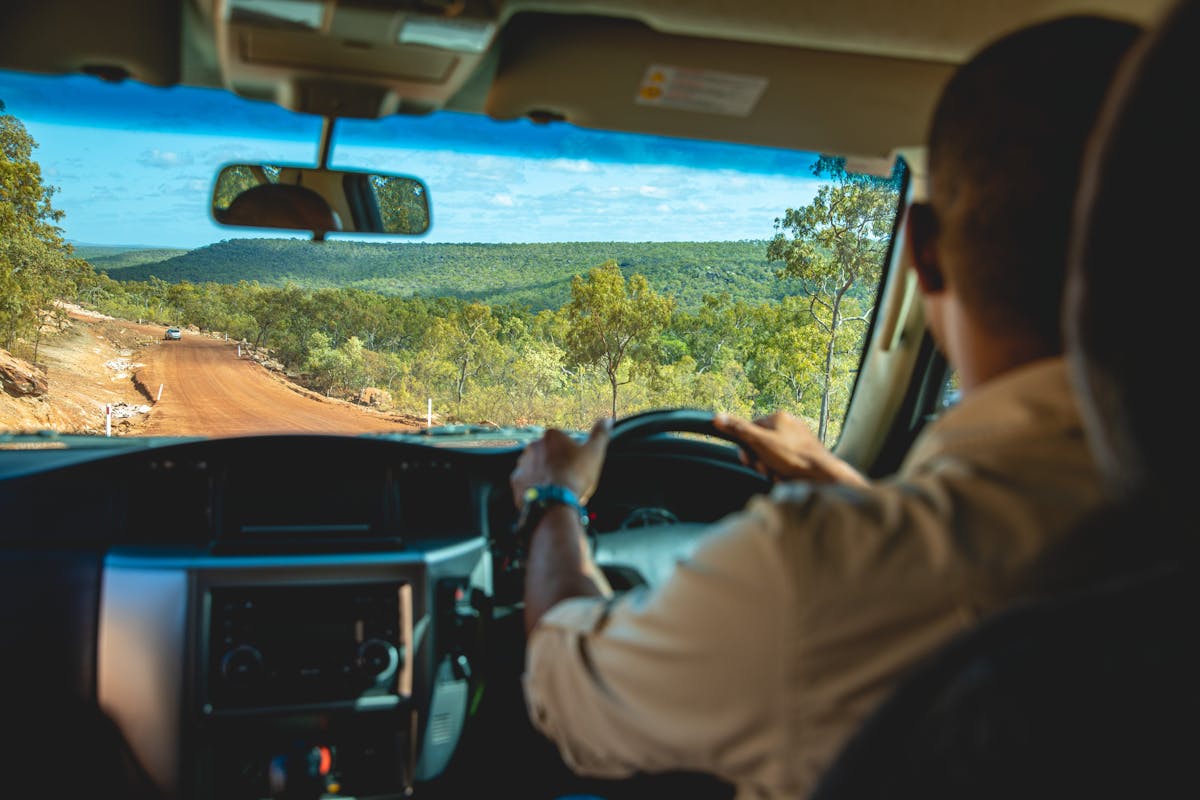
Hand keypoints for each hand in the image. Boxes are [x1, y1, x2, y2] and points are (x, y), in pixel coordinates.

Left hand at [511, 417, 612, 508]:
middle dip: (556, 464)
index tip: (577, 467)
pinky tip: (544, 495)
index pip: (563, 441)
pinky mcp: (516, 480)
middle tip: (568, 479)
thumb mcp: (594, 452)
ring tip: (557, 490)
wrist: (555, 502)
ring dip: (544, 475)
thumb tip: (607, 419)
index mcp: (552, 436)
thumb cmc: (576, 475)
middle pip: (548, 454)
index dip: (572, 455)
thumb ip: (600, 434)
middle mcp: (533, 445)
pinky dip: (534, 487)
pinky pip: (526, 481)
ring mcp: (523, 463)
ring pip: (536, 467)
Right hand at [713, 411, 868, 486]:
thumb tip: (717, 417)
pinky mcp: (804, 455)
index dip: (747, 447)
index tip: (749, 459)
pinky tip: (789, 477)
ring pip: (772, 456)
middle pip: (761, 444)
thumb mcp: (760, 442)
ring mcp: (798, 441)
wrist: (823, 476)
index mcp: (779, 418)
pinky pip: (785, 464)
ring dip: (771, 469)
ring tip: (780, 474)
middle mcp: (789, 426)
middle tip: (766, 468)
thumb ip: (739, 430)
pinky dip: (783, 472)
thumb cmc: (793, 457)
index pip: (751, 429)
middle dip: (760, 460)